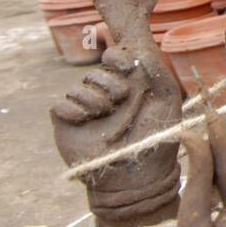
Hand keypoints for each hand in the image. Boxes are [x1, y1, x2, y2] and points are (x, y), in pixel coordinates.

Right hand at [51, 44, 182, 220]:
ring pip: (77, 88)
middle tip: (123, 100)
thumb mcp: (166, 100)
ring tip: (106, 116)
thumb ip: (156, 71)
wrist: (136, 175)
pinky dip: (73, 111)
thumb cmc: (156, 138)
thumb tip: (137, 51)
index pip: (113, 56)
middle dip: (109, 82)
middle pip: (95, 72)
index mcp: (128, 85)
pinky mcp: (67, 124)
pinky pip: (60, 105)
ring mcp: (85, 109)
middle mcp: (105, 94)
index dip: (116, 56)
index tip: (127, 65)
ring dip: (93, 100)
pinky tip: (86, 122)